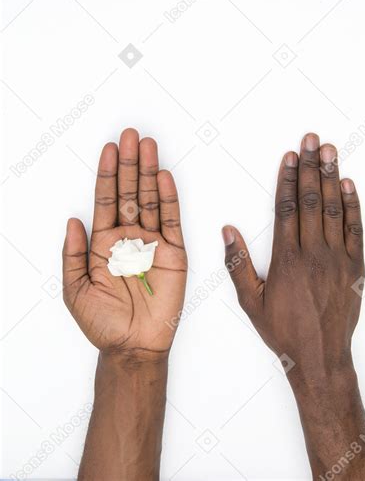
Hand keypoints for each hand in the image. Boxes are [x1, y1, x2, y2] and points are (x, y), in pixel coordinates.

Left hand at [63, 128, 186, 358]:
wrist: (133, 346)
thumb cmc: (103, 322)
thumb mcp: (75, 289)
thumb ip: (73, 254)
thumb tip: (73, 220)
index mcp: (104, 241)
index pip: (106, 199)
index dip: (107, 174)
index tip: (108, 148)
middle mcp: (129, 236)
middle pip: (129, 191)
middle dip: (129, 163)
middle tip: (130, 136)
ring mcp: (152, 242)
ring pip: (151, 199)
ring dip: (149, 172)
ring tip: (147, 146)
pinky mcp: (174, 252)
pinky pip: (171, 220)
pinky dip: (169, 198)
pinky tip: (164, 177)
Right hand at [223, 133, 364, 478]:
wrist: (320, 357)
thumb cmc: (283, 331)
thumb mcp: (250, 302)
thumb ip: (238, 264)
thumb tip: (228, 231)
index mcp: (286, 259)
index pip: (286, 208)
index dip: (287, 179)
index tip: (289, 156)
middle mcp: (313, 253)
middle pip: (310, 200)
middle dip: (310, 167)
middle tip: (311, 140)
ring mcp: (337, 258)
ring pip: (334, 209)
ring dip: (331, 177)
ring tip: (330, 151)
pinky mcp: (355, 267)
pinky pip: (355, 230)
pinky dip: (353, 205)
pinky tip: (348, 184)